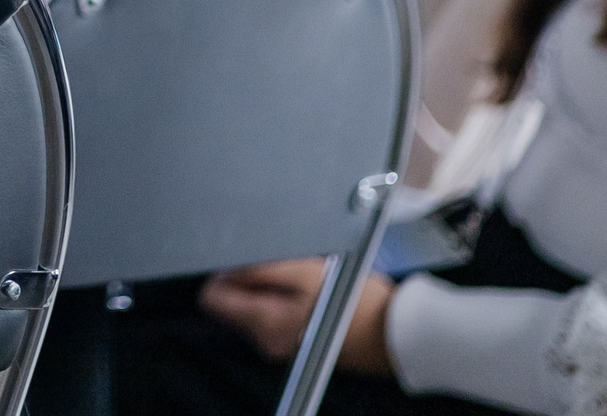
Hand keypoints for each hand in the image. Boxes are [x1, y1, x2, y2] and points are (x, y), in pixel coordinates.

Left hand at [199, 260, 394, 376]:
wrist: (393, 332)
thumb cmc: (356, 303)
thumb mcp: (304, 271)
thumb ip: (259, 269)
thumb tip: (226, 267)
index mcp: (264, 325)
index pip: (212, 299)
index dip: (225, 273)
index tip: (249, 260)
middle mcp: (266, 342)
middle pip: (233, 302)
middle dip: (252, 279)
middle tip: (286, 267)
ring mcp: (280, 345)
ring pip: (253, 306)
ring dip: (270, 286)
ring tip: (305, 279)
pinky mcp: (294, 342)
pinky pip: (273, 314)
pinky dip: (284, 298)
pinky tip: (312, 291)